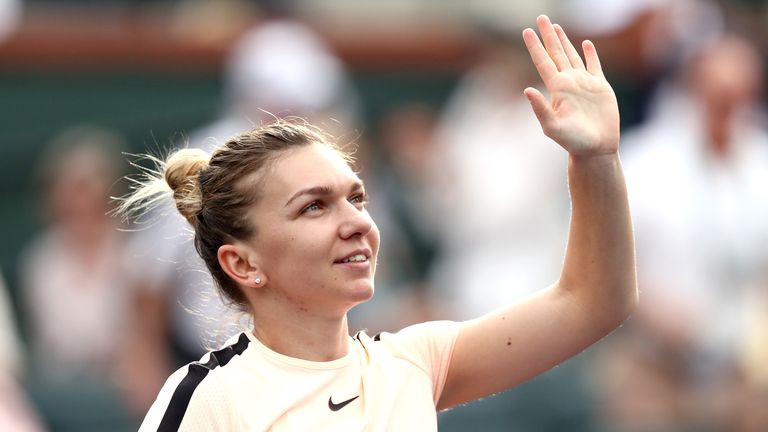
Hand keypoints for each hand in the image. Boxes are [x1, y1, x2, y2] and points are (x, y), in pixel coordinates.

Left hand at [523, 15, 619, 156]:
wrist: (595, 149)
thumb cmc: (572, 141)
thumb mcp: (552, 126)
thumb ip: (540, 108)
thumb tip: (526, 90)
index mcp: (557, 88)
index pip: (543, 61)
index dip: (535, 46)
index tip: (526, 31)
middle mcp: (568, 82)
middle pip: (556, 53)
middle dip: (548, 35)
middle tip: (541, 18)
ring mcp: (584, 83)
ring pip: (572, 55)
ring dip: (564, 41)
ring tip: (556, 27)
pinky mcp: (600, 87)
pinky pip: (594, 65)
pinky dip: (590, 54)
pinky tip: (586, 44)